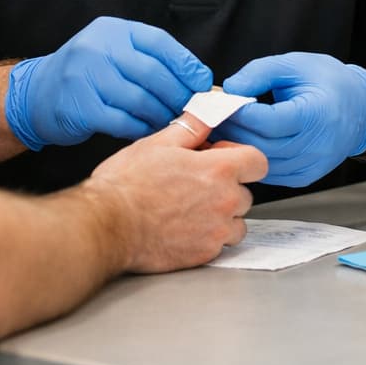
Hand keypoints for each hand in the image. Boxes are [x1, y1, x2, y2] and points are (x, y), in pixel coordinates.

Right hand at [5, 17, 211, 148]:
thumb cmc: (87, 75)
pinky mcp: (79, 107)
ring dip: (161, 115)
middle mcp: (97, 48)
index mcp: (113, 30)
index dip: (186, 64)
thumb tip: (196, 80)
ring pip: (139, 100)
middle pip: (152, 73)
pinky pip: (122, 121)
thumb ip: (149, 59)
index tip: (203, 83)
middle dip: (178, 94)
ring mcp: (85, 76)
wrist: (37, 93)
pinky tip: (148, 132)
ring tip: (172, 123)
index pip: (160, 43)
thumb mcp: (114, 53)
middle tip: (191, 110)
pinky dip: (140, 128)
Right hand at [90, 113, 266, 272]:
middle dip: (227, 187)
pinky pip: (218, 244)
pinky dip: (207, 237)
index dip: (241, 158)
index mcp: (218, 170)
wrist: (107, 225)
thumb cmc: (126, 186)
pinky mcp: (204, 254)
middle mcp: (224, 202)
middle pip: (246, 193)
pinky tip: (182, 227)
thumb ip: (192, 126)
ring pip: (236, 222)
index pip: (258, 162)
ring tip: (190, 208)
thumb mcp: (158, 142)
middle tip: (197, 184)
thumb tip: (210, 110)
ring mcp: (216, 231)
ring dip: (221, 216)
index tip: (222, 158)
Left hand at [214, 53, 365, 186]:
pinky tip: (241, 143)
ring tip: (222, 130)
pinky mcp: (306, 176)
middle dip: (233, 131)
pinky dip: (252, 159)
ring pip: (263, 163)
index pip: (270, 121)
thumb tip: (229, 90)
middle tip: (211, 118)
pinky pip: (271, 173)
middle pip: (263, 145)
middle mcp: (317, 145)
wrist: (361, 107)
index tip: (221, 103)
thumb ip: (259, 73)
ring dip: (239, 148)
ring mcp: (312, 165)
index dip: (241, 113)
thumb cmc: (328, 81)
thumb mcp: (294, 64)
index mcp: (317, 114)